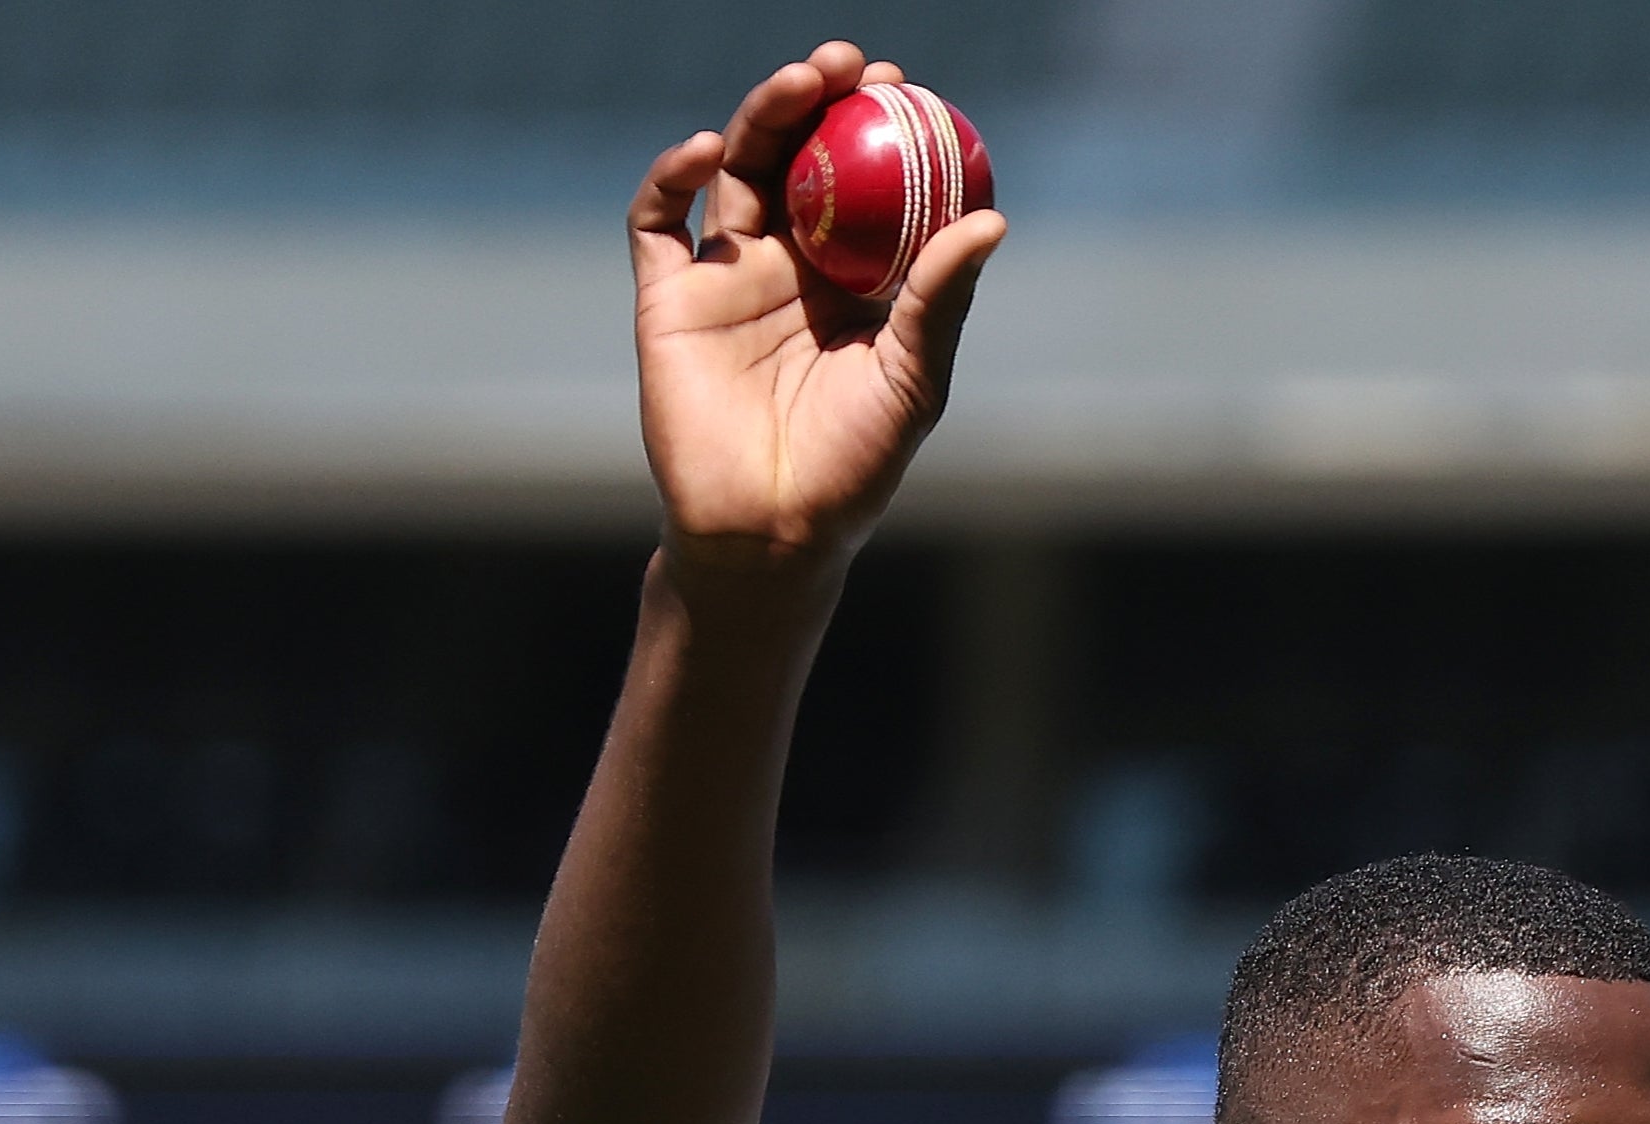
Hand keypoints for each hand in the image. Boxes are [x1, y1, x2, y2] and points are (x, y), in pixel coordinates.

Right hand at [628, 40, 1004, 569]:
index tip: (905, 88)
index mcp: (847, 278)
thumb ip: (942, 301)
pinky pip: (658, 220)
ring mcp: (723, 276)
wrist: (769, 532)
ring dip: (763, 115)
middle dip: (819, 99)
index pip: (862, 179)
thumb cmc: (854, 468)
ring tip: (800, 82)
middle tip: (850, 64)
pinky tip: (710, 150)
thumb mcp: (913, 381)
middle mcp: (785, 265)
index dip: (878, 126)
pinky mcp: (666, 299)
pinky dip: (674, 173)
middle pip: (797, 155)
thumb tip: (991, 222)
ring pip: (737, 169)